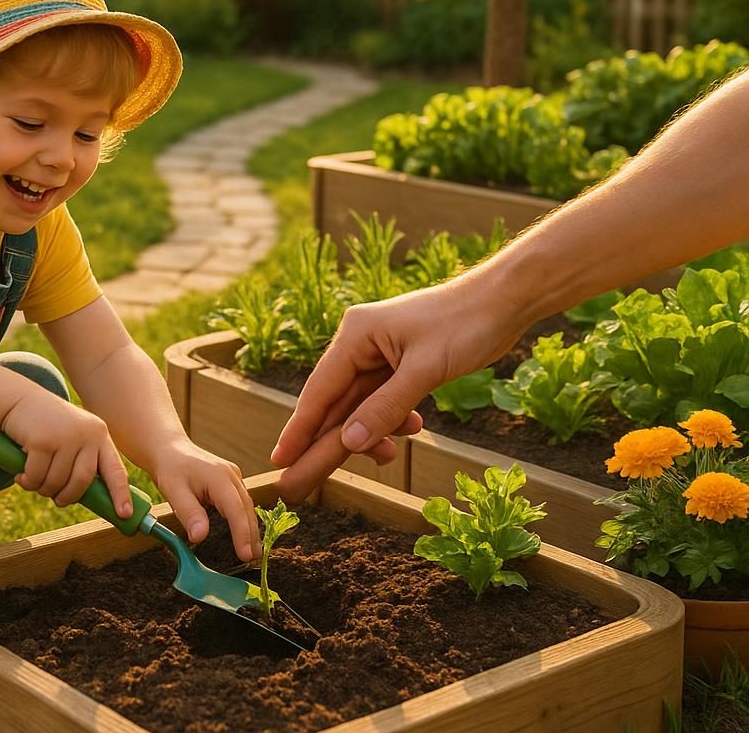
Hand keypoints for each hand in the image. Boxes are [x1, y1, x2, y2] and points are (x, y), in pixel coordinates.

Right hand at [0, 393, 132, 518]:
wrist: (19, 400)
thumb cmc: (48, 427)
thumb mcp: (73, 439)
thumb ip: (84, 461)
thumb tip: (93, 498)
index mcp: (99, 435)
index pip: (115, 470)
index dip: (120, 494)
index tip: (124, 515)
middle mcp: (87, 434)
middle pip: (83, 481)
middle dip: (68, 497)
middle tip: (58, 500)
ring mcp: (65, 435)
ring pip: (57, 481)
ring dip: (43, 490)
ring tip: (34, 483)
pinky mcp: (42, 439)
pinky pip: (36, 476)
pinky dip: (28, 482)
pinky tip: (21, 476)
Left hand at [146, 439, 259, 561]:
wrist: (169, 450)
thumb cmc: (170, 469)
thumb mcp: (173, 491)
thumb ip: (189, 513)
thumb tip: (200, 537)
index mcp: (219, 477)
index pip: (235, 509)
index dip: (242, 533)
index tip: (245, 555)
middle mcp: (231, 475)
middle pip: (246, 508)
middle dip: (251, 534)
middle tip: (253, 559)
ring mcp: (233, 476)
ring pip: (246, 505)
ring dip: (250, 528)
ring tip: (253, 552)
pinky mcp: (232, 480)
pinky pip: (241, 501)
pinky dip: (244, 518)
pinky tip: (245, 534)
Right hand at [270, 276, 527, 501]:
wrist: (504, 300)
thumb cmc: (465, 324)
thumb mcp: (424, 371)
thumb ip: (385, 408)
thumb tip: (350, 442)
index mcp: (355, 335)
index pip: (319, 391)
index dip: (299, 429)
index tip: (279, 460)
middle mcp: (360, 343)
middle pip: (336, 403)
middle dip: (330, 441)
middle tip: (304, 481)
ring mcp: (379, 353)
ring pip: (361, 405)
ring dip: (371, 432)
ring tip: (387, 456)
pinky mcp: (399, 363)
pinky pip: (383, 400)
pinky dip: (392, 419)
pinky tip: (411, 426)